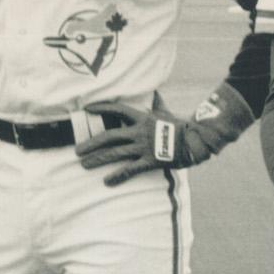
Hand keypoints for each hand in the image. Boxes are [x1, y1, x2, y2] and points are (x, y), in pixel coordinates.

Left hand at [76, 89, 251, 185]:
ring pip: (116, 153)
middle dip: (92, 143)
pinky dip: (118, 176)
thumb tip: (156, 92)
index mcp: (142, 118)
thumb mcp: (167, 112)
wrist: (197, 140)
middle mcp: (139, 132)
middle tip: (77, 150)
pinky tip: (107, 182)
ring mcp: (144, 147)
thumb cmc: (182, 126)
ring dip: (98, 159)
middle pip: (110, 136)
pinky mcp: (151, 161)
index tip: (86, 109)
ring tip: (84, 165)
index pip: (117, 110)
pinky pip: (131, 169)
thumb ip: (158, 103)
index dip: (101, 108)